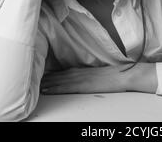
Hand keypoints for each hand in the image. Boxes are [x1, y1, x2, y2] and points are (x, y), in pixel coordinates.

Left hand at [40, 63, 157, 94]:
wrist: (124, 75)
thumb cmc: (117, 76)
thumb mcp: (102, 75)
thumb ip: (93, 76)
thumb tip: (89, 80)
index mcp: (86, 71)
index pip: (68, 72)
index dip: (56, 74)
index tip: (46, 76)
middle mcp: (82, 73)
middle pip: (62, 76)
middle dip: (49, 78)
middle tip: (37, 81)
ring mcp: (82, 79)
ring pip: (61, 81)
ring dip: (49, 83)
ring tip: (39, 86)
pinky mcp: (84, 86)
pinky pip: (67, 87)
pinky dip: (56, 88)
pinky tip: (48, 90)